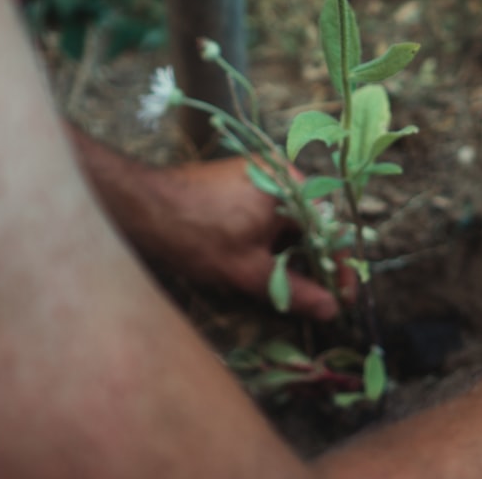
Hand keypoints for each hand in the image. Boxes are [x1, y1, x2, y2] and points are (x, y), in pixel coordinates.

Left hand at [145, 156, 353, 321]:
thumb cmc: (197, 236)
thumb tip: (330, 309)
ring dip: (291, 253)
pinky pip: (269, 212)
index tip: (340, 299)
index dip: (339, 269)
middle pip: (311, 225)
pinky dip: (271, 239)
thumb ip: (295, 290)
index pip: (331, 231)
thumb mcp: (249, 271)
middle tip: (316, 299)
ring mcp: (258, 173)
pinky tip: (263, 264)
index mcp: (291, 186)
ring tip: (287, 287)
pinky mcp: (239, 180)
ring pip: (288, 221)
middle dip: (314, 263)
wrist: (140, 206)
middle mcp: (280, 172)